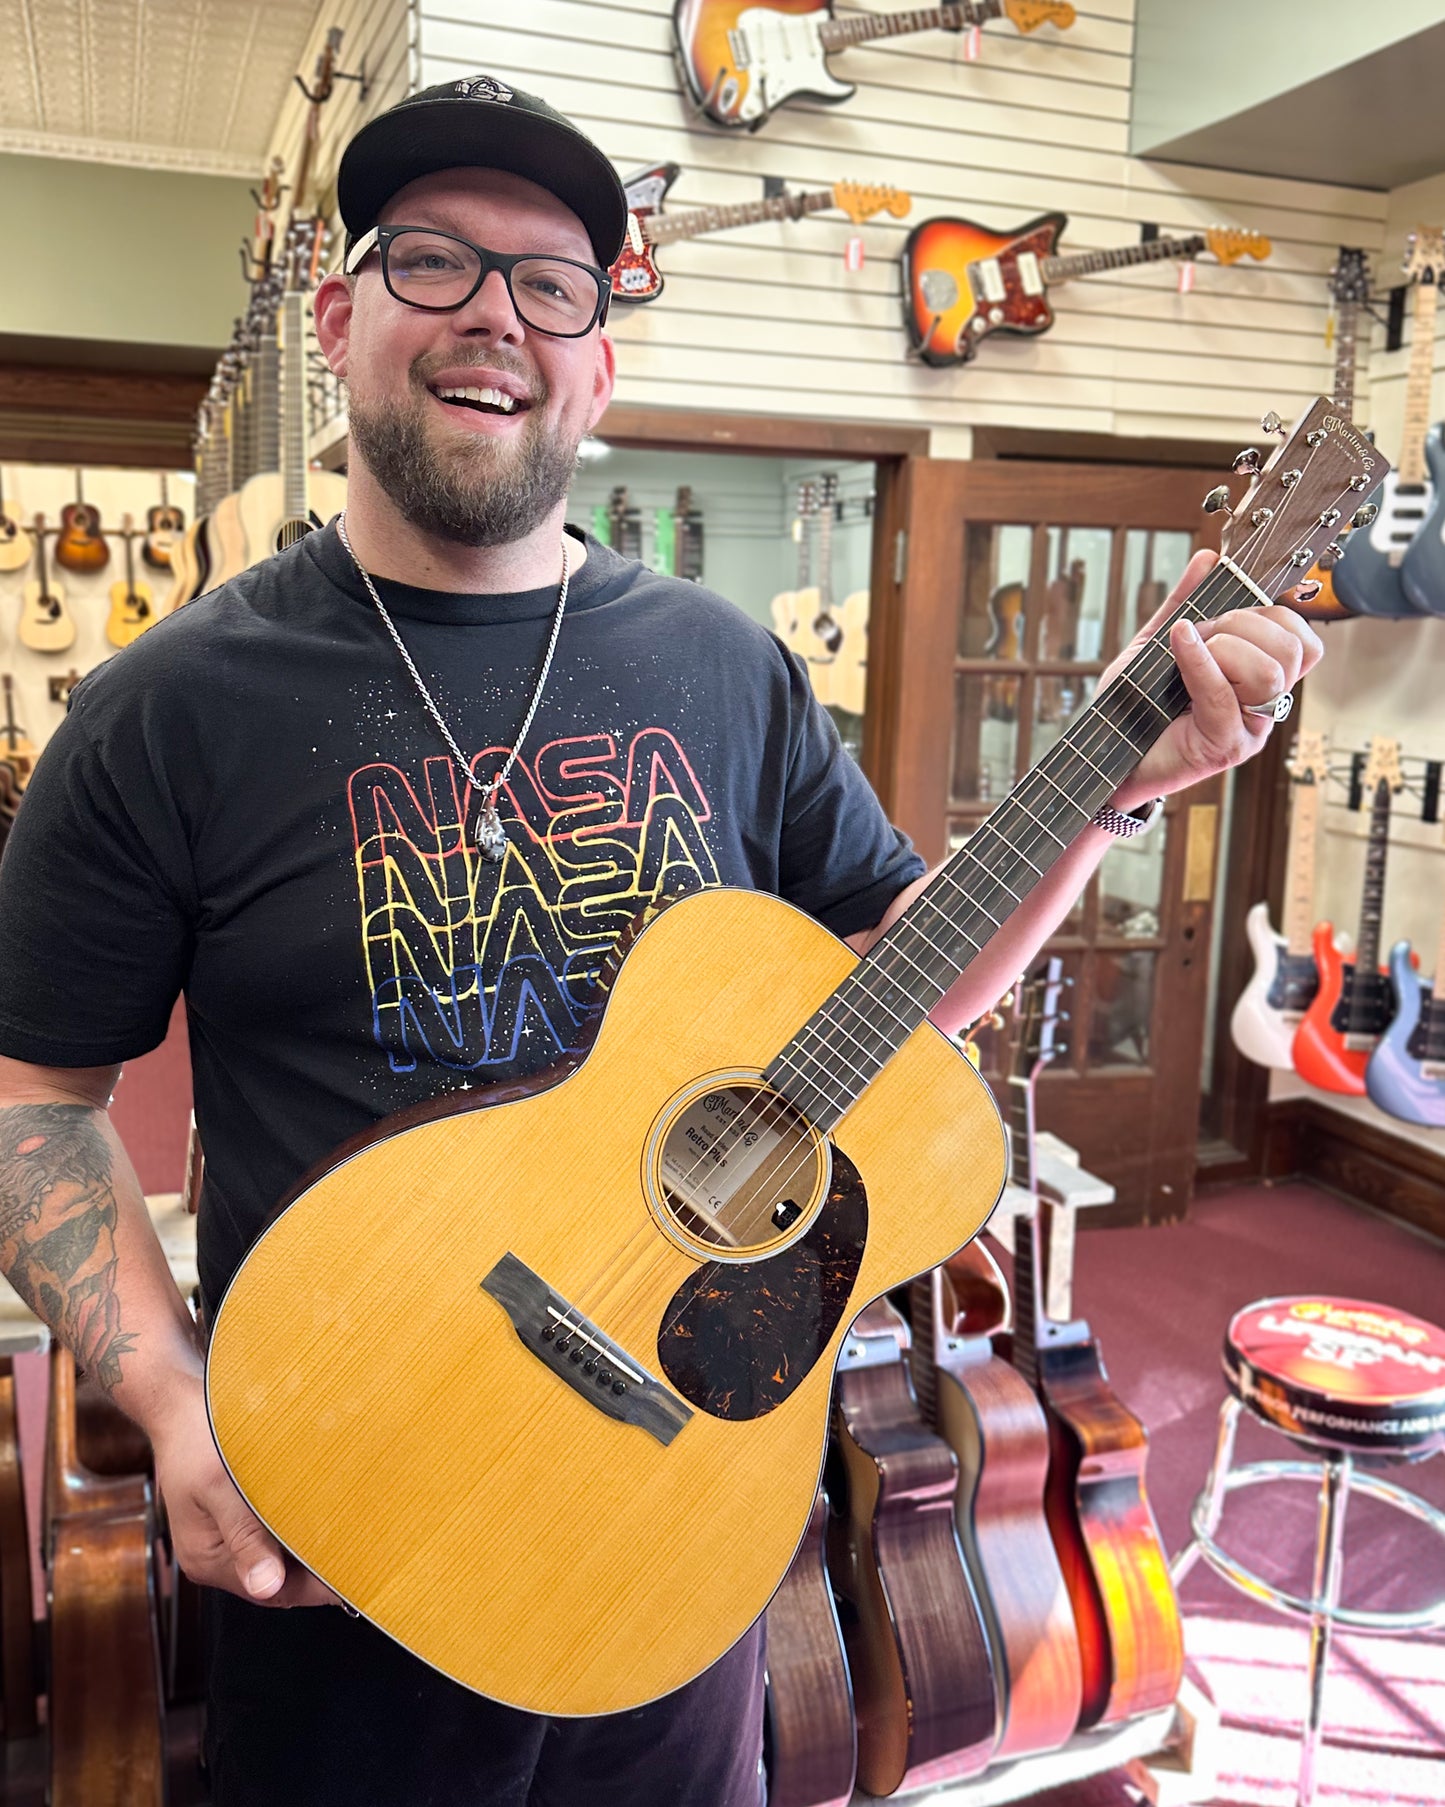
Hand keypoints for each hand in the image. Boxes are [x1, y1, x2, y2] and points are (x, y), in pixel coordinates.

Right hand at [148, 1374, 340, 1607]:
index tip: (353, 1580)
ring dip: (308, 1552)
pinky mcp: (233, 1517)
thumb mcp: (220, 1486)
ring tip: (350, 1541)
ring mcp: (224, 1537)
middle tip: (363, 1559)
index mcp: (208, 1558)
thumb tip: (265, 1585)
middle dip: (316, 1573)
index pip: (272, 1592)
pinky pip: (270, 1535)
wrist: (179, 1405)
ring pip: (276, 1559)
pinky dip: (295, 1532)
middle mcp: (215, 1555)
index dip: (314, 1589)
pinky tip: (321, 1518)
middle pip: (276, 1580)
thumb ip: (245, 1536)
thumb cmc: (196, 1439)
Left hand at [1102, 548, 1323, 809]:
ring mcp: (1249, 730)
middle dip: (1242, 626)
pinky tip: (1178, 645)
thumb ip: (1185, 602)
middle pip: (1291, 650)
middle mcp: (1264, 706)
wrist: (1105, 753)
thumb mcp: (1158, 643)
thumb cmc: (1135, 705)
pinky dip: (1199, 662)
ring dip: (1223, 650)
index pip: (1302, 638)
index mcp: (1260, 678)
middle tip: (1200, 636)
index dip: (1270, 614)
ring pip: (1269, 673)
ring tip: (1185, 656)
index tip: (1223, 616)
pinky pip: (1224, 696)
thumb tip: (1209, 558)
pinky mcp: (1225, 748)